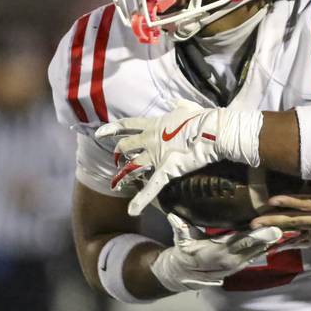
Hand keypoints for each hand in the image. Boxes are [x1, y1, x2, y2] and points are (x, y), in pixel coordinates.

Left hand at [95, 100, 261, 215]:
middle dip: (119, 155)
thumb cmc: (202, 118)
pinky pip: (151, 187)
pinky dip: (141, 199)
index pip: (127, 125)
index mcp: (154, 124)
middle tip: (118, 162)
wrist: (212, 130)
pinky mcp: (166, 170)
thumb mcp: (187, 107)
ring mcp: (156, 155)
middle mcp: (150, 139)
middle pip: (126, 147)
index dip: (111, 129)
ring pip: (132, 167)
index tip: (99, 133)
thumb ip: (176, 104)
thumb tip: (171, 100)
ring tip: (116, 184)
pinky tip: (132, 211)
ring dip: (123, 176)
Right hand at [150, 213, 283, 290]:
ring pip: (259, 252)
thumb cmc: (184, 251)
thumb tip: (173, 216)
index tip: (269, 230)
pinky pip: (257, 256)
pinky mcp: (241, 265)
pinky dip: (269, 249)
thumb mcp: (181, 239)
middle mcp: (230, 259)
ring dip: (274, 244)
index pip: (239, 242)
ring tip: (291, 233)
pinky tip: (281, 241)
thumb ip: (180, 228)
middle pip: (254, 247)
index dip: (255, 237)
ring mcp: (237, 264)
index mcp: (217, 251)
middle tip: (286, 229)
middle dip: (270, 239)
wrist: (185, 272)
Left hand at [249, 180, 310, 241]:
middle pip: (296, 219)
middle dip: (274, 220)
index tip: (272, 200)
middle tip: (254, 222)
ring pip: (298, 227)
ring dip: (278, 227)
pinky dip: (292, 233)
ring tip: (259, 228)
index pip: (306, 203)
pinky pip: (307, 233)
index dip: (289, 202)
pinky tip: (279, 233)